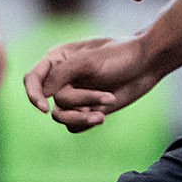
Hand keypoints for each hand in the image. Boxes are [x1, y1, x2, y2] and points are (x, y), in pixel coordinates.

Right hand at [22, 31, 160, 132]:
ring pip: (61, 116)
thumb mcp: (89, 61)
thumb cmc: (120, 55)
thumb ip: (62, 74)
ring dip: (81, 117)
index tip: (44, 107)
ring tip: (102, 116)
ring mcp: (74, 95)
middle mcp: (62, 79)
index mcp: (57, 60)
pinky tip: (104, 115)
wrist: (148, 64)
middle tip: (103, 103)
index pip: (33, 79)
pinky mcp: (87, 109)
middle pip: (51, 101)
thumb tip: (44, 93)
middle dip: (78, 102)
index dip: (33, 94)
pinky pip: (73, 125)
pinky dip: (86, 122)